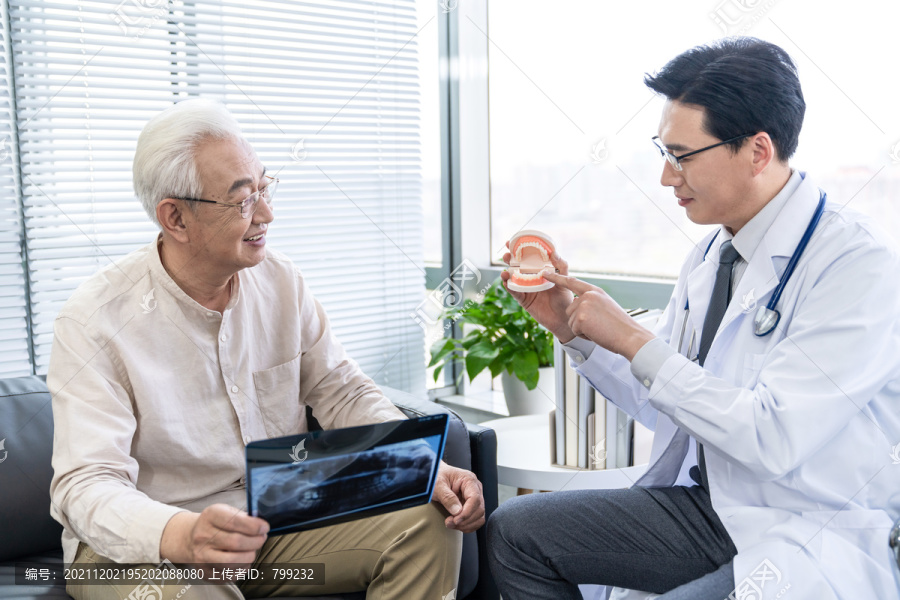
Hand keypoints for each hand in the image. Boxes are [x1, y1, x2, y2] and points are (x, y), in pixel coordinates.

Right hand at [160, 504, 268, 566]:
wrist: (190, 539)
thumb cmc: (215, 524)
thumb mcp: (226, 511)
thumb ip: (243, 517)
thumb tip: (261, 526)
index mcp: (210, 516)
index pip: (234, 522)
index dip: (254, 526)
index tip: (264, 528)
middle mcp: (202, 536)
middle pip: (236, 543)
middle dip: (255, 542)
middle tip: (261, 538)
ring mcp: (201, 556)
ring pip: (233, 562)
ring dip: (250, 556)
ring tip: (252, 550)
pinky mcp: (204, 572)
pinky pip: (229, 575)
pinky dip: (242, 568)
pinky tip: (243, 560)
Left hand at [431, 461, 484, 532]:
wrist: (434, 477)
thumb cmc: (436, 477)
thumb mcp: (437, 485)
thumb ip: (447, 497)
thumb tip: (457, 511)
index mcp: (469, 480)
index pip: (475, 499)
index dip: (467, 512)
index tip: (456, 520)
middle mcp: (475, 488)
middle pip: (479, 509)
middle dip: (465, 520)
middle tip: (449, 523)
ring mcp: (475, 498)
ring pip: (480, 517)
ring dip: (466, 525)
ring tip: (451, 524)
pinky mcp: (472, 506)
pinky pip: (476, 520)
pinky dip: (468, 526)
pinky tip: (456, 525)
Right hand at [500, 241, 576, 341]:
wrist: (564, 320)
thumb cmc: (566, 299)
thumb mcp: (566, 280)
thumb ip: (561, 266)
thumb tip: (554, 252)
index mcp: (541, 271)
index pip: (528, 257)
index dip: (519, 248)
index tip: (512, 240)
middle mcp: (531, 278)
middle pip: (516, 265)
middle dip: (509, 258)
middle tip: (507, 254)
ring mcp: (526, 288)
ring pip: (512, 277)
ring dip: (506, 271)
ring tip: (506, 269)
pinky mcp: (523, 299)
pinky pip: (513, 291)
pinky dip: (508, 285)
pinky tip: (506, 280)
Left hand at [540, 271, 654, 360]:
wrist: (629, 336)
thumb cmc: (619, 326)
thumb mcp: (605, 306)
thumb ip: (590, 302)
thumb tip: (574, 303)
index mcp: (595, 291)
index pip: (572, 282)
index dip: (557, 277)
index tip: (545, 273)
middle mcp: (588, 295)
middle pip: (570, 309)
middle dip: (579, 321)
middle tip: (598, 324)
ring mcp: (583, 305)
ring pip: (571, 321)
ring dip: (582, 329)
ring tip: (598, 328)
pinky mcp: (581, 318)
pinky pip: (574, 330)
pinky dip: (584, 335)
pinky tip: (597, 333)